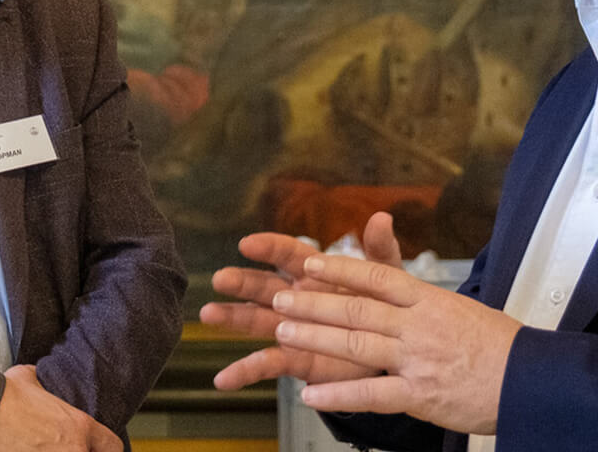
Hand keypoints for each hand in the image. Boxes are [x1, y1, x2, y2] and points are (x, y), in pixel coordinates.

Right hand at [0, 364, 120, 451]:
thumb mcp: (28, 378)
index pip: (112, 447)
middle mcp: (74, 451)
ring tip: (39, 447)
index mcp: (79, 427)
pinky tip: (24, 451)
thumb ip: (41, 384)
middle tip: (61, 448)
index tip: (100, 451)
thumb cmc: (3, 397)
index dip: (107, 450)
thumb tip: (36, 382)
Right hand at [200, 213, 404, 388]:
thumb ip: (379, 250)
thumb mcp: (386, 277)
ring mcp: (291, 328)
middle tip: (221, 278)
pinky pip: (265, 364)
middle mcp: (295, 297)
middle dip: (241, 282)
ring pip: (255, 320)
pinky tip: (223, 379)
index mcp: (314, 272)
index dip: (268, 248)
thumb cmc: (384, 305)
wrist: (391, 349)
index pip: (287, 254)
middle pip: (262, 286)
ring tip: (207, 314)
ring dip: (231, 318)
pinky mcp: (294, 358)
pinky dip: (244, 372)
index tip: (247, 243)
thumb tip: (381, 217)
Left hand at [271, 252, 521, 435]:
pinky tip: (310, 394)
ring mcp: (418, 360)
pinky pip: (371, 394)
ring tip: (281, 332)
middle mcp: (419, 325)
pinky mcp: (420, 395)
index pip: (376, 276)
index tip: (309, 263)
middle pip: (356, 308)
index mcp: (430, 299)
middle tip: (280, 298)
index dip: (339, 269)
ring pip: (356, 344)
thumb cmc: (503, 348)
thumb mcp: (462, 309)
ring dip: (314, 337)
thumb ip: (422, 301)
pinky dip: (338, 395)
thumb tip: (394, 289)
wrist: (534, 381)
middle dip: (312, 302)